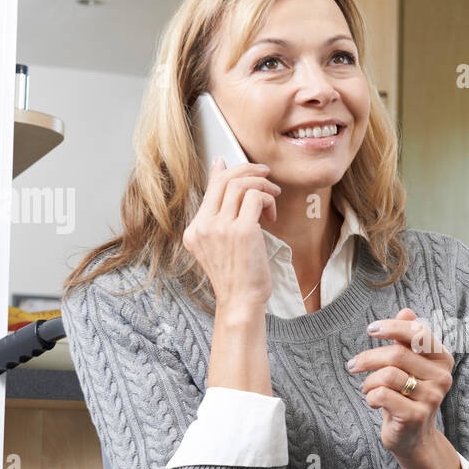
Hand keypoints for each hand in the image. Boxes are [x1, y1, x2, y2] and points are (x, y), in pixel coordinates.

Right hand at [182, 157, 281, 310]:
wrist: (241, 302)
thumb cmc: (237, 276)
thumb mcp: (222, 244)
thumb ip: (221, 216)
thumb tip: (223, 180)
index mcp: (195, 230)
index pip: (211, 188)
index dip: (229, 171)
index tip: (245, 166)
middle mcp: (204, 226)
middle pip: (225, 180)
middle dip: (249, 170)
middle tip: (266, 174)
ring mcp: (221, 228)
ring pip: (241, 185)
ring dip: (263, 185)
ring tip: (273, 196)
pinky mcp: (242, 231)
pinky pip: (256, 198)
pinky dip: (268, 200)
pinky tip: (272, 216)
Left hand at [348, 308, 453, 458]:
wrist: (413, 437)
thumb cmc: (408, 395)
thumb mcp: (409, 365)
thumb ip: (408, 339)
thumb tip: (406, 311)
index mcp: (442, 359)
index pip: (419, 333)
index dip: (392, 327)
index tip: (371, 329)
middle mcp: (442, 377)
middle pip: (397, 354)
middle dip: (369, 358)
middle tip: (353, 365)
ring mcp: (431, 398)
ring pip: (387, 375)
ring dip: (368, 382)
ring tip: (368, 388)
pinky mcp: (415, 416)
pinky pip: (382, 395)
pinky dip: (370, 396)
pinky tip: (373, 402)